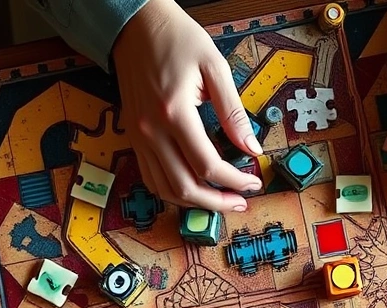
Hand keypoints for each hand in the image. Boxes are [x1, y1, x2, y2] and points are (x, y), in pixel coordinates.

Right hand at [112, 0, 261, 211]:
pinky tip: (193, 188)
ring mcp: (138, 137)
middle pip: (184, 186)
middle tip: (240, 201)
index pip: (207, 165)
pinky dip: (172, 191)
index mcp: (174, 112)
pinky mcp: (134, 137)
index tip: (253, 181)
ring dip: (194, 202)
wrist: (135, 26)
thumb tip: (251, 147)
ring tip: (220, 200)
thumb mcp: (215, 67)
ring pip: (164, 189)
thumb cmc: (176, 39)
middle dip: (217, 201)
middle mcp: (150, 130)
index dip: (234, 180)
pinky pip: (151, 177)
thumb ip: (233, 111)